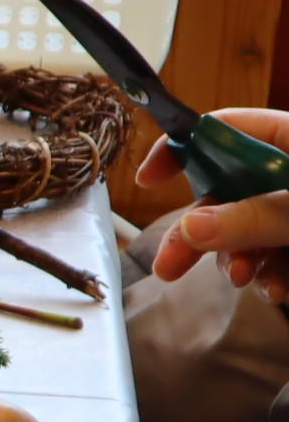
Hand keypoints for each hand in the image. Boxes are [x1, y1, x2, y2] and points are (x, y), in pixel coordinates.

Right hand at [140, 109, 288, 301]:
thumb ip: (252, 218)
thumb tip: (188, 227)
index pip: (222, 130)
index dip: (180, 150)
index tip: (147, 181)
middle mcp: (287, 172)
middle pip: (226, 193)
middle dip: (198, 234)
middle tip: (167, 267)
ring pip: (247, 231)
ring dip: (237, 259)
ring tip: (243, 279)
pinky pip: (276, 256)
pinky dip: (271, 275)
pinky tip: (275, 290)